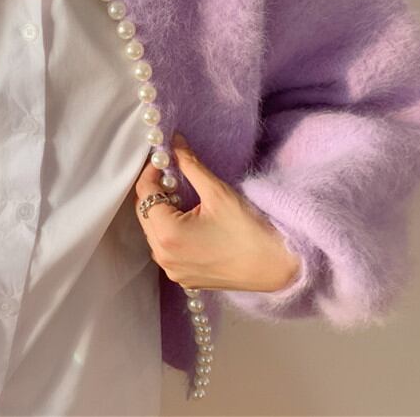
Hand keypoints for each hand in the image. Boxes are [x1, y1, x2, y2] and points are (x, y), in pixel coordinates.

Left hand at [133, 131, 301, 291]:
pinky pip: (165, 248)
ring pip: (153, 231)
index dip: (151, 172)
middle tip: (172, 175)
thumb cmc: (248, 230)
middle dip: (155, 191)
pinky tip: (189, 220)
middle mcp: (163, 256)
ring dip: (162, 212)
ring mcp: (172, 270)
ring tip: (182, 197)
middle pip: (145, 214)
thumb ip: (190, 165)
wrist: (274, 266)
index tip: (163, 159)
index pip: (144, 194)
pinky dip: (170, 231)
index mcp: (168, 234)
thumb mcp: (217, 192)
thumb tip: (175, 142)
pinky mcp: (183, 278)